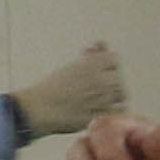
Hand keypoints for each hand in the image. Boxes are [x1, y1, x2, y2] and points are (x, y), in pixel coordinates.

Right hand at [9, 43, 127, 141]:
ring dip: (113, 96)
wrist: (38, 110)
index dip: (106, 65)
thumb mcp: (71, 66)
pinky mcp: (103, 115)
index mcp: (91, 64)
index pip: (114, 59)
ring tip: (95, 100)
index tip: (95, 72)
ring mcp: (103, 98)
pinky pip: (120, 111)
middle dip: (109, 82)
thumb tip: (102, 44)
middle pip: (118, 78)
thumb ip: (90, 55)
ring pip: (122, 94)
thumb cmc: (52, 88)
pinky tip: (102, 111)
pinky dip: (114, 111)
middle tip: (92, 89)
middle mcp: (100, 79)